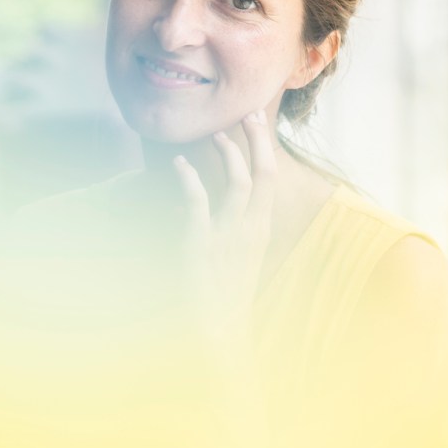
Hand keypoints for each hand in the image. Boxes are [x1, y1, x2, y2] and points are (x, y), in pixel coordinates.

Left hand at [173, 110, 276, 341]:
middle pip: (262, 174)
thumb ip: (232, 224)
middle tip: (247, 111)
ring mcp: (228, 240)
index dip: (263, 145)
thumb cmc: (225, 294)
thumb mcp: (236, 254)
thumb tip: (215, 197)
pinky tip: (179, 166)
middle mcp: (250, 231)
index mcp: (260, 230)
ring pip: (237, 185)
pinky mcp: (201, 249)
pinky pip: (199, 208)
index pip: (269, 178)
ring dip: (228, 154)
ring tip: (215, 134)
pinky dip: (190, 182)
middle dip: (256, 139)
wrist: (220, 336)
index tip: (255, 118)